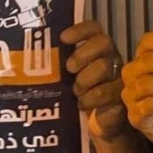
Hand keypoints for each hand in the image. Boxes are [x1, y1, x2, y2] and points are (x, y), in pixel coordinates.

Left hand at [61, 21, 125, 140]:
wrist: (99, 124)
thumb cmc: (80, 95)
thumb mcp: (68, 78)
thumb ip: (58, 65)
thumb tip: (30, 58)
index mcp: (97, 49)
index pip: (94, 29)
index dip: (80, 30)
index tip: (63, 38)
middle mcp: (111, 57)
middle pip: (103, 42)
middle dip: (82, 54)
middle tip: (69, 69)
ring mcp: (119, 76)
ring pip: (104, 67)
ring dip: (84, 80)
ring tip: (76, 92)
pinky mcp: (122, 96)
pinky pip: (106, 93)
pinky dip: (90, 100)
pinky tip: (83, 105)